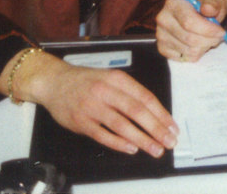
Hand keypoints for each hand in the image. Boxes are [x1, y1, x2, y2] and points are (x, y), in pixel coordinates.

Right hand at [4, 50, 177, 155]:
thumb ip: (129, 93)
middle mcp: (106, 91)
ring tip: (155, 148)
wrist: (54, 82)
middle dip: (156, 128)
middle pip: (136, 111)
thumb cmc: (85, 81)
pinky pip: (103, 135)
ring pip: (122, 124)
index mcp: (117, 79)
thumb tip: (154, 113)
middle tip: (169, 141)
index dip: (161, 114)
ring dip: (142, 139)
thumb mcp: (110, 78)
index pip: (145, 97)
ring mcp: (92, 106)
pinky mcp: (80, 121)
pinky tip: (132, 148)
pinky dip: (119, 143)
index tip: (172, 127)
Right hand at [154, 0, 226, 61]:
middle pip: (189, 39)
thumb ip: (213, 2)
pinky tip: (198, 43)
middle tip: (219, 36)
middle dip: (209, 40)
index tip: (221, 32)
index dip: (208, 30)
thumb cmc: (207, 4)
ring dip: (204, 47)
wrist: (200, 9)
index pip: (189, 22)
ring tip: (209, 37)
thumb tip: (208, 8)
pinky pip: (184, 58)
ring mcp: (161, 34)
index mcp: (173, 3)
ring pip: (189, 50)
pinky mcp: (163, 47)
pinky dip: (196, 53)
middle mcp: (163, 18)